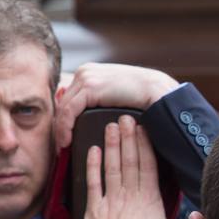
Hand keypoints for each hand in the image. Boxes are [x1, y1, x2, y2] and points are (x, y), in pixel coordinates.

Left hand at [54, 63, 181, 147]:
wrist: (158, 90)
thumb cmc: (145, 96)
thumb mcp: (116, 95)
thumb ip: (100, 100)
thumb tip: (85, 114)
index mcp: (89, 72)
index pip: (68, 97)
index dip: (63, 118)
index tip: (64, 136)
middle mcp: (84, 72)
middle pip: (63, 102)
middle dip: (60, 124)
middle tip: (60, 144)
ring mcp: (86, 78)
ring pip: (63, 107)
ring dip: (60, 129)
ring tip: (62, 146)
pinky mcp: (90, 87)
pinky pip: (68, 111)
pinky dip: (65, 127)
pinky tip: (66, 141)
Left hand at [83, 116, 195, 218]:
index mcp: (149, 197)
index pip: (147, 166)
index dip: (144, 146)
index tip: (143, 129)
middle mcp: (130, 193)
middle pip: (129, 160)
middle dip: (128, 138)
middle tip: (126, 118)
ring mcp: (111, 198)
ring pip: (112, 166)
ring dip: (112, 145)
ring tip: (111, 126)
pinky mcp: (94, 207)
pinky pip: (93, 181)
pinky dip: (92, 165)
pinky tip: (93, 149)